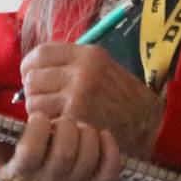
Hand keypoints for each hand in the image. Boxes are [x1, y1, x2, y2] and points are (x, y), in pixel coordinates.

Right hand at [0, 113, 122, 180]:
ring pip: (87, 160)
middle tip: (61, 120)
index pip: (31, 152)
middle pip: (63, 155)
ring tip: (79, 125)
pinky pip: (109, 170)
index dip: (36, 130)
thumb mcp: (0, 156)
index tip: (37, 117)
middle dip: (65, 129)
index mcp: (24, 172)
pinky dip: (110, 151)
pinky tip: (102, 135)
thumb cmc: (19, 165)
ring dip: (86, 136)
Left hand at [19, 42, 164, 158]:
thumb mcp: (104, 67)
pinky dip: (49, 127)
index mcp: (88, 55)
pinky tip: (62, 127)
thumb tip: (35, 68)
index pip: (41, 53)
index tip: (31, 75)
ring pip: (33, 103)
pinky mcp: (75, 121)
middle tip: (46, 100)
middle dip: (34, 91)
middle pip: (32, 78)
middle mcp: (81, 72)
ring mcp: (77, 97)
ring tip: (56, 114)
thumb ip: (72, 63)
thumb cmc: (125, 97)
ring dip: (40, 112)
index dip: (30, 65)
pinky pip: (45, 123)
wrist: (150, 124)